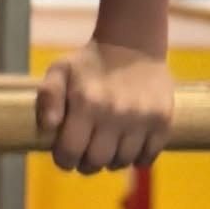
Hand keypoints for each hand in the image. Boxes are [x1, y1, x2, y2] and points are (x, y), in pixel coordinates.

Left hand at [35, 40, 173, 174]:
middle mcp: (115, 113)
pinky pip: (148, 157)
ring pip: (123, 161)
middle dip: (87, 163)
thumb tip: (49, 128)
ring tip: (107, 146)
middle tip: (86, 153)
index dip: (64, 160)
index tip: (66, 155)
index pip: (70, 153)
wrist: (133, 45)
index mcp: (86, 103)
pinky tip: (128, 144)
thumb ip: (47, 97)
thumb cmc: (89, 62)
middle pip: (97, 162)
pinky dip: (137, 157)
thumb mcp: (60, 71)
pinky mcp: (162, 121)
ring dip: (112, 160)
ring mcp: (142, 118)